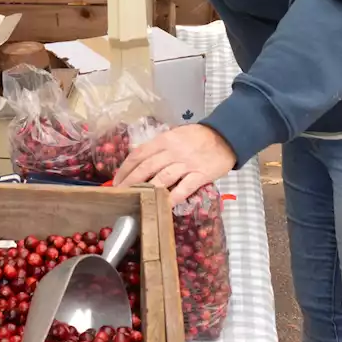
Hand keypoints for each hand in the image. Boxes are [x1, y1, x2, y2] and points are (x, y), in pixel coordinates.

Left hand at [113, 124, 236, 204]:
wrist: (225, 137)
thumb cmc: (197, 138)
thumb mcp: (174, 135)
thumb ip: (158, 147)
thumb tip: (138, 159)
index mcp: (164, 140)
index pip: (139, 154)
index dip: (125, 168)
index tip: (116, 180)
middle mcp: (173, 151)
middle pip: (147, 167)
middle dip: (130, 181)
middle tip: (120, 194)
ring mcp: (187, 164)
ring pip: (163, 177)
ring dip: (147, 190)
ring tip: (136, 200)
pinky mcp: (201, 175)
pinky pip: (184, 188)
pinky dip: (173, 197)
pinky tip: (164, 206)